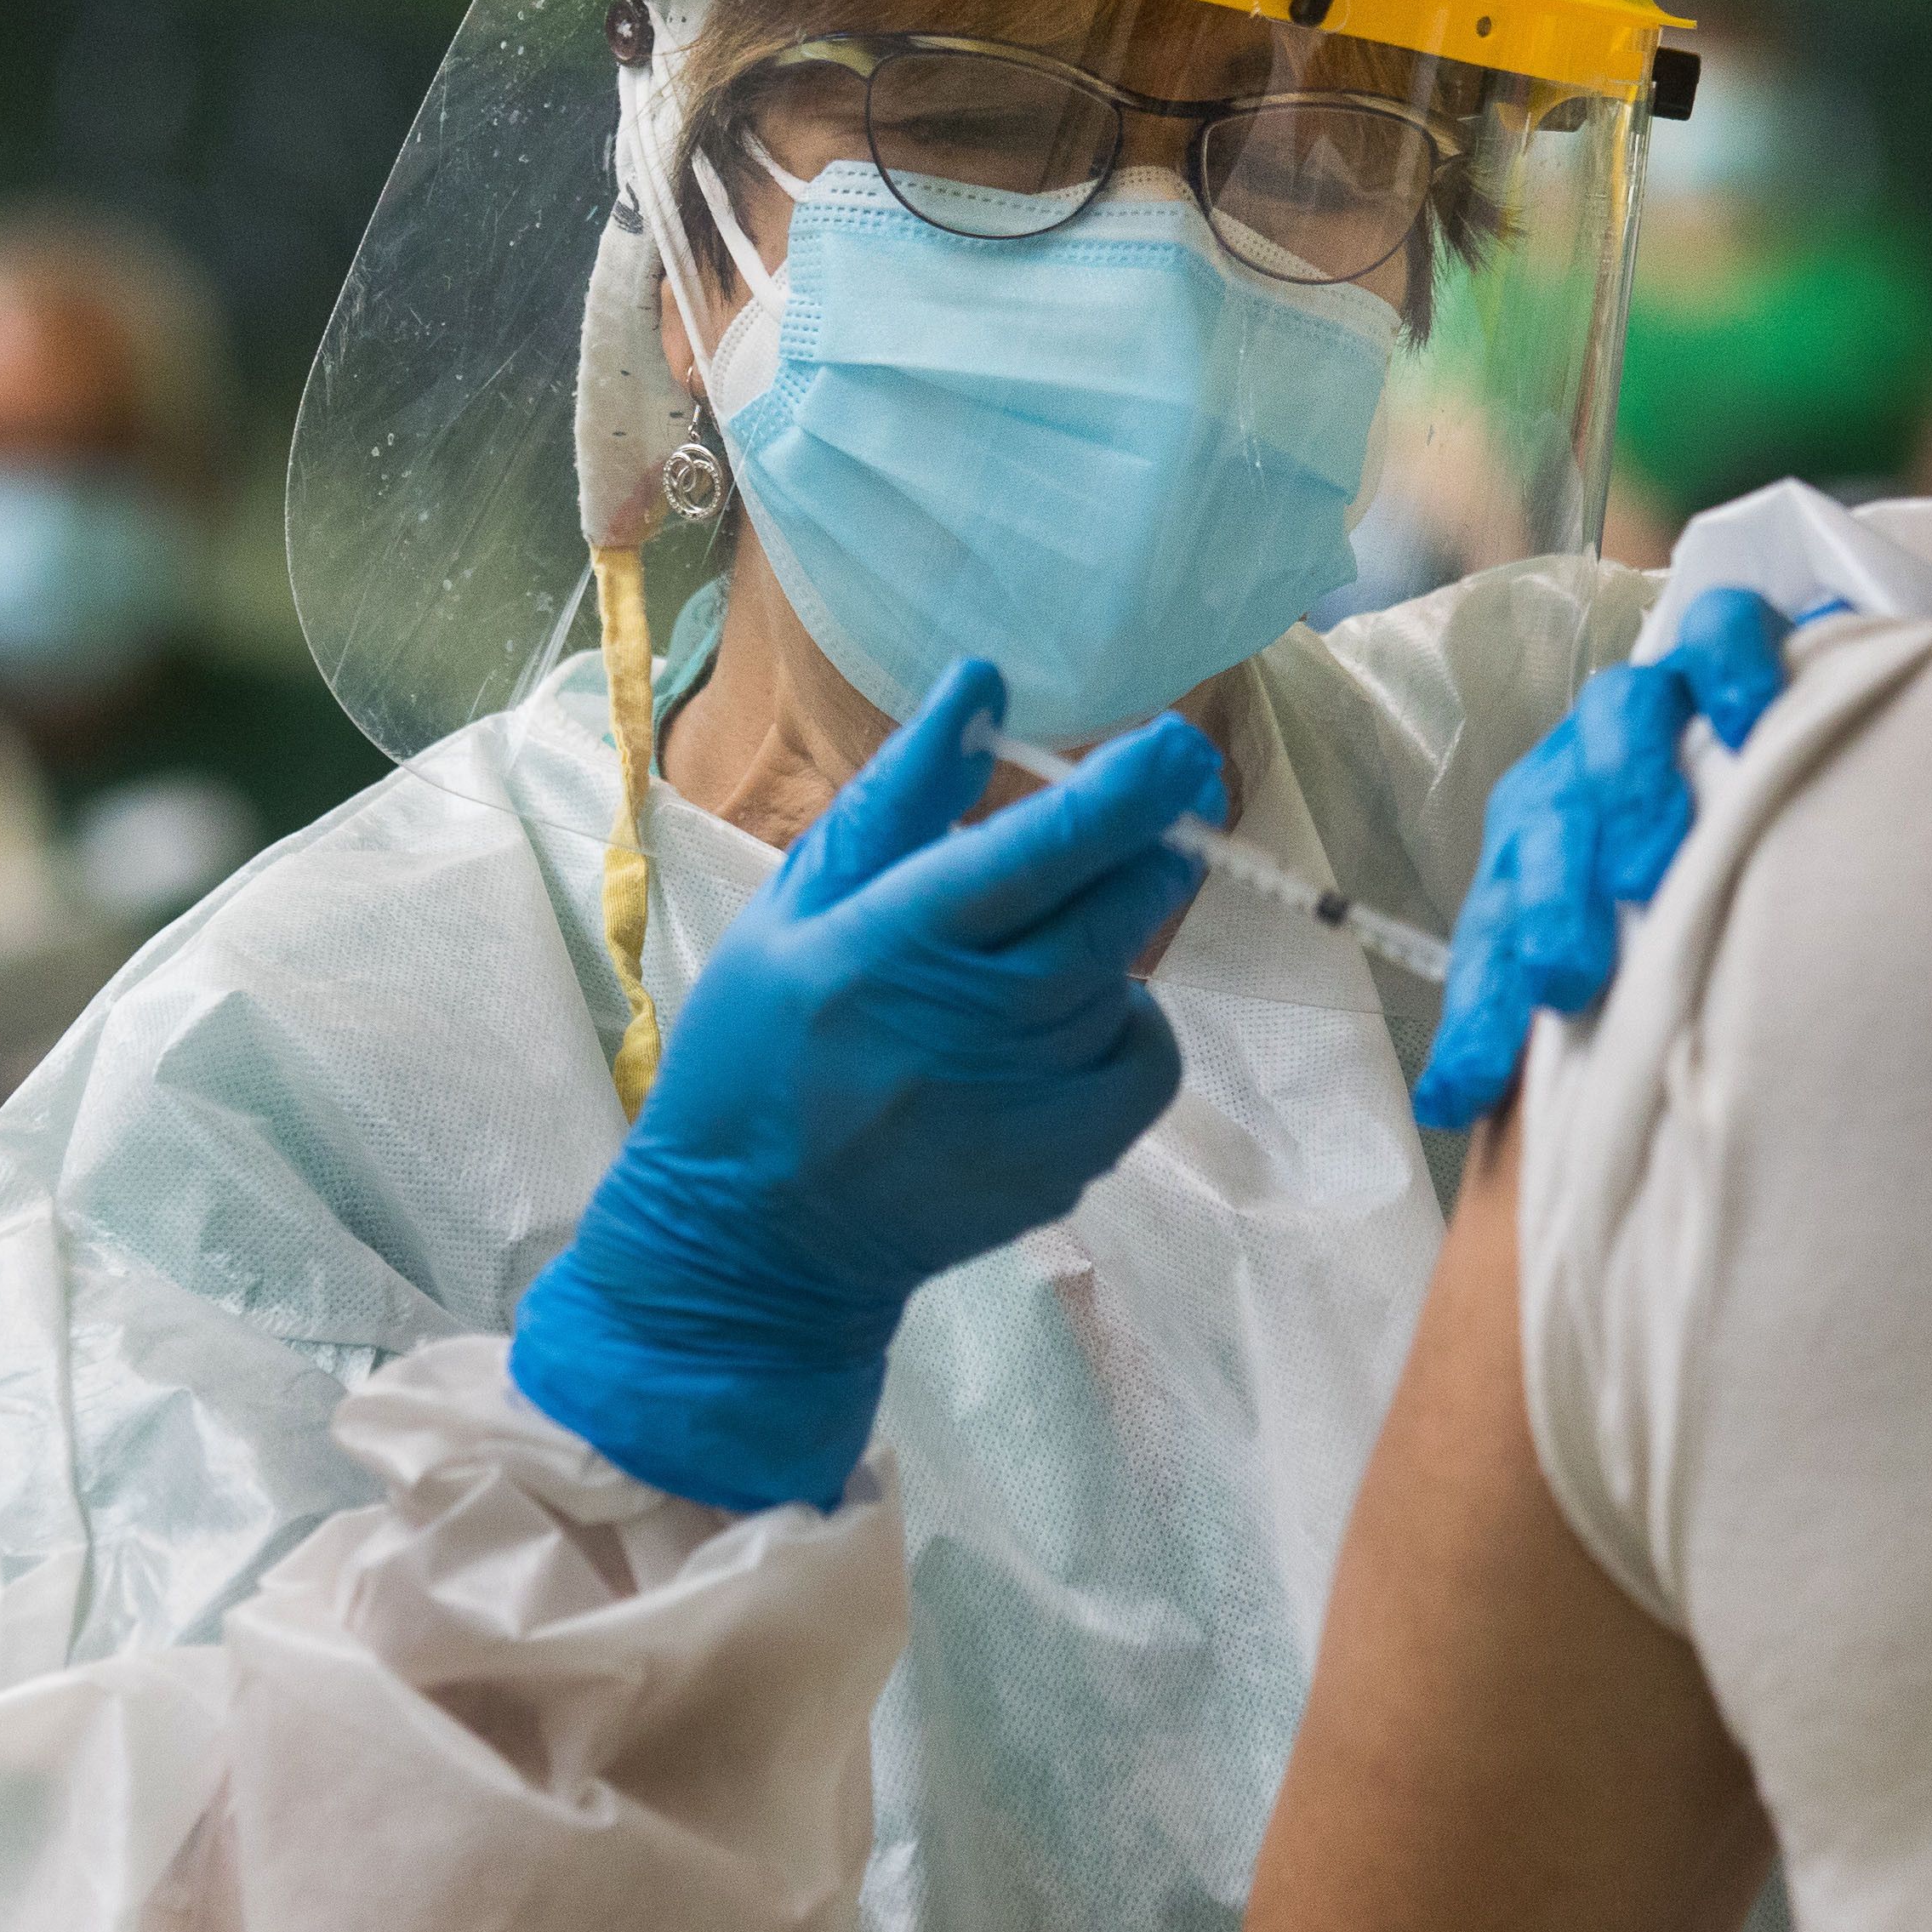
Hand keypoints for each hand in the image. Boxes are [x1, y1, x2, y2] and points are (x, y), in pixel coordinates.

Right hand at [511, 658, 1225, 1511]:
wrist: (755, 1246)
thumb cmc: (757, 1054)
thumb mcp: (793, 910)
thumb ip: (898, 801)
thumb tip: (982, 685)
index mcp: (894, 944)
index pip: (1043, 850)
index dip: (1126, 790)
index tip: (1175, 744)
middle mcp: (975, 1021)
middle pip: (1117, 907)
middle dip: (1146, 846)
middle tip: (1135, 813)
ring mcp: (1032, 1100)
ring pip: (1128, 975)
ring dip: (1107, 939)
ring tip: (1022, 958)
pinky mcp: (1070, 1160)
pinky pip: (1149, 1056)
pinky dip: (1125, 1021)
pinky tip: (1055, 1026)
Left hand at [1409, 588, 1789, 1129]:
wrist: (1751, 706)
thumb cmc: (1678, 854)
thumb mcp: (1619, 938)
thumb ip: (1558, 1016)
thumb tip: (1455, 1116)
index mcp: (1536, 845)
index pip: (1491, 930)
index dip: (1475, 1011)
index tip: (1463, 1094)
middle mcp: (1577, 771)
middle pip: (1544, 826)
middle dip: (1545, 904)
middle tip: (1566, 976)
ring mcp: (1647, 704)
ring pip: (1615, 724)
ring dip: (1623, 794)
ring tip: (1649, 869)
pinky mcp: (1722, 650)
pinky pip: (1718, 637)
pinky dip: (1729, 671)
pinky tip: (1749, 725)